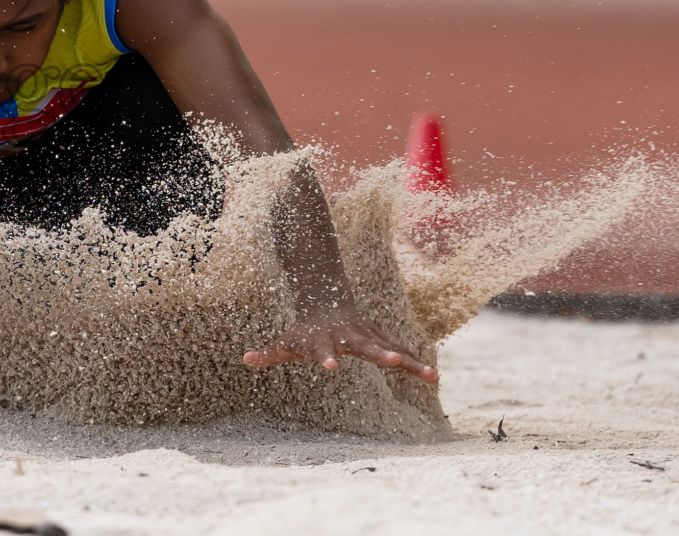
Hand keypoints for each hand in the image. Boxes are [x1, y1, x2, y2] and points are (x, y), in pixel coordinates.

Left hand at [243, 305, 437, 383]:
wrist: (327, 301)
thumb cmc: (304, 330)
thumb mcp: (286, 341)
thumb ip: (269, 352)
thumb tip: (245, 359)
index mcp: (325, 341)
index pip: (324, 350)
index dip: (326, 357)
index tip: (331, 367)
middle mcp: (350, 337)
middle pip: (365, 346)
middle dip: (380, 354)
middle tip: (395, 361)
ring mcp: (368, 336)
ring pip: (391, 348)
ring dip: (410, 362)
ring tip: (431, 377)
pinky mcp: (381, 339)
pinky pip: (401, 352)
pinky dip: (416, 364)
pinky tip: (434, 379)